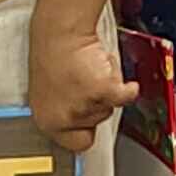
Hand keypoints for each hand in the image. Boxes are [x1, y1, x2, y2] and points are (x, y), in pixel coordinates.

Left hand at [26, 18, 132, 151]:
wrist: (60, 31)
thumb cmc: (53, 54)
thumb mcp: (48, 92)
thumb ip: (63, 111)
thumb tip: (80, 119)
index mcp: (47, 121)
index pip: (75, 144)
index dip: (87, 130)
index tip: (91, 124)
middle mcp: (64, 118)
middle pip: (97, 122)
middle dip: (98, 103)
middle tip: (88, 83)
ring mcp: (83, 105)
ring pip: (111, 107)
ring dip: (108, 89)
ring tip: (94, 71)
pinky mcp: (102, 90)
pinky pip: (126, 96)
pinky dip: (129, 89)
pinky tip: (125, 83)